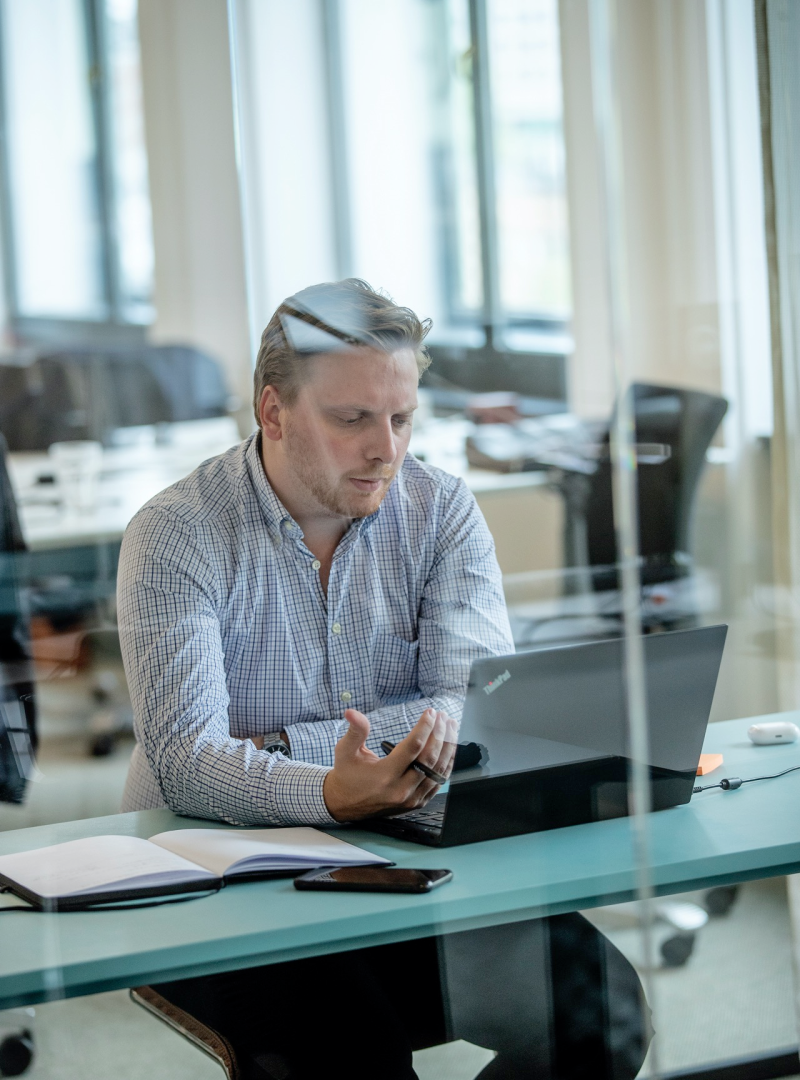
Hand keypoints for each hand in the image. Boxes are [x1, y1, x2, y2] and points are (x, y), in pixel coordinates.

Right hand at [322, 707, 457, 822]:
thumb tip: (352, 712)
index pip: (412, 747)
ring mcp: (411, 798)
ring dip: (447, 747)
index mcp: (384, 775)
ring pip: (438, 771)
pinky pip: (438, 782)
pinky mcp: (416, 803)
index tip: (430, 712)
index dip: (424, 727)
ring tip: (450, 727)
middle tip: (443, 716)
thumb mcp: (345, 750)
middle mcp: (400, 789)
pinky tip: (449, 748)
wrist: (345, 803)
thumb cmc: (347, 774)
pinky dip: (446, 764)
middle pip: (429, 759)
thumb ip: (355, 731)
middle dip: (440, 734)